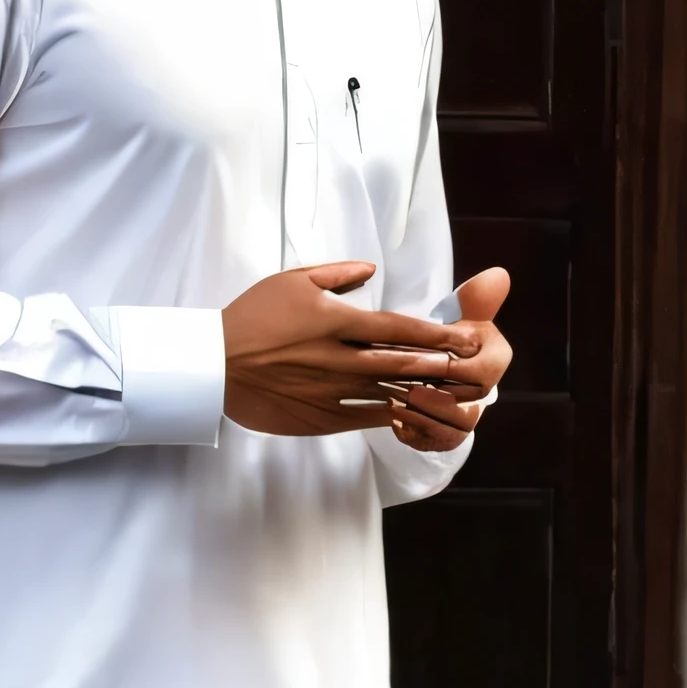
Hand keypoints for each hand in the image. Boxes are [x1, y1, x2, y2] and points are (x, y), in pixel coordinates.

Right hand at [221, 261, 469, 437]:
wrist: (215, 365)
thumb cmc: (253, 317)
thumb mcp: (292, 281)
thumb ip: (337, 274)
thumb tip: (371, 269)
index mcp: (337, 322)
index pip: (399, 328)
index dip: (436, 335)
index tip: (464, 338)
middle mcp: (340, 358)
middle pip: (403, 363)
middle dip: (442, 365)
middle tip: (472, 366)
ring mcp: (332, 391)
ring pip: (390, 392)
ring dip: (424, 393)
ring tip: (453, 392)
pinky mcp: (322, 417)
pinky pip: (366, 418)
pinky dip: (392, 416)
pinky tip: (413, 414)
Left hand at [386, 268, 512, 455]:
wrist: (437, 361)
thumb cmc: (448, 333)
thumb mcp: (460, 312)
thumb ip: (474, 298)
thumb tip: (498, 276)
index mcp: (495, 362)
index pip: (481, 374)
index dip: (454, 370)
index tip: (428, 361)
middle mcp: (487, 395)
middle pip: (468, 406)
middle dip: (436, 398)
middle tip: (404, 388)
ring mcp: (468, 418)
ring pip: (454, 429)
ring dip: (424, 418)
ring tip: (396, 404)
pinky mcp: (448, 436)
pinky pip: (437, 444)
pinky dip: (416, 436)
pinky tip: (396, 422)